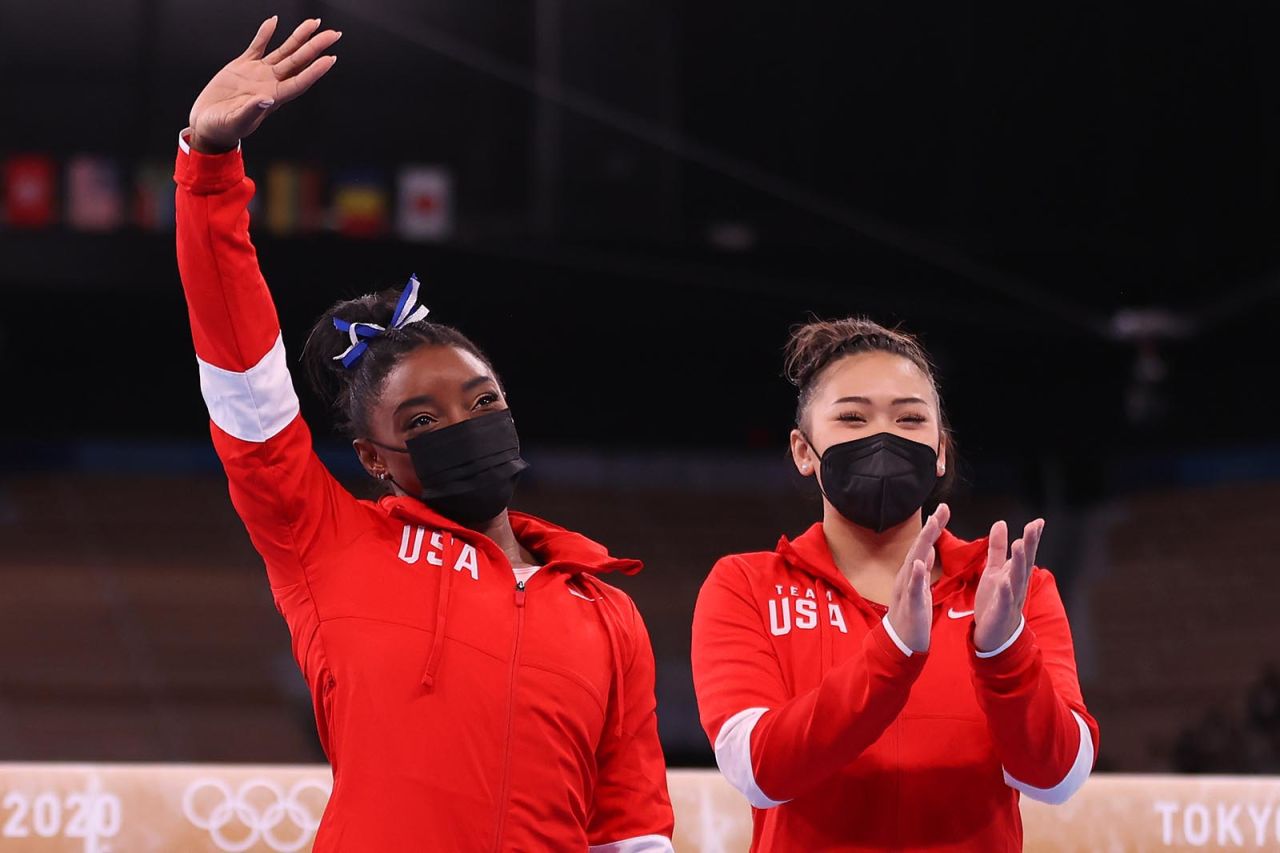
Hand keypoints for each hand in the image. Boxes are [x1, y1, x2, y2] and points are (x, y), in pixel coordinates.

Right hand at [188, 17, 340, 153]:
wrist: (208, 122)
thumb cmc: (223, 127)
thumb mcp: (236, 122)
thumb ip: (250, 111)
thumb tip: (266, 100)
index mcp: (273, 98)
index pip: (300, 81)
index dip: (315, 70)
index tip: (330, 58)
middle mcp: (270, 83)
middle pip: (298, 62)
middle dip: (315, 47)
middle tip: (333, 33)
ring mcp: (258, 73)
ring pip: (284, 51)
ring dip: (299, 37)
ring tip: (313, 23)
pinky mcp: (243, 66)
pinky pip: (258, 46)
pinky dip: (265, 33)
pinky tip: (274, 21)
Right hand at [886, 503, 950, 652]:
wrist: (900, 643)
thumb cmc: (911, 615)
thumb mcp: (919, 587)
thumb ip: (922, 568)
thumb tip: (926, 547)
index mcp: (912, 573)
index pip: (923, 545)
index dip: (933, 527)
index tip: (943, 509)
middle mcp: (907, 577)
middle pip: (919, 548)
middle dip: (930, 528)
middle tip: (941, 509)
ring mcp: (907, 590)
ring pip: (914, 563)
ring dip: (923, 544)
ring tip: (932, 526)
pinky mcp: (911, 606)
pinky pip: (913, 589)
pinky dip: (916, 576)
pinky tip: (920, 564)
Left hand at [973, 518, 1044, 652]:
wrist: (994, 635)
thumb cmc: (995, 600)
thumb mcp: (994, 570)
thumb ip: (998, 549)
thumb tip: (1001, 522)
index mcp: (1015, 574)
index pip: (1026, 553)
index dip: (1032, 538)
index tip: (1038, 521)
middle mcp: (1017, 585)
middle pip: (1025, 563)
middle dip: (1029, 545)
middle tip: (1033, 527)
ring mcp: (1010, 599)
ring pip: (1017, 579)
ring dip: (1019, 562)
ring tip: (1019, 544)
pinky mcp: (1000, 613)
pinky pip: (1003, 601)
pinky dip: (1004, 591)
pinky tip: (1004, 582)